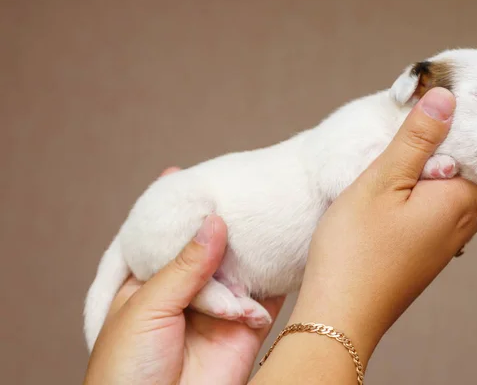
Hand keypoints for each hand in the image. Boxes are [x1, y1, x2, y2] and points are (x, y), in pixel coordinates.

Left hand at [84, 167, 285, 384]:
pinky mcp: (245, 329)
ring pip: (239, 268)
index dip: (174, 211)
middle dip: (222, 222)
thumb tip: (214, 223)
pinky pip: (265, 298)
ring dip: (252, 246)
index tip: (186, 175)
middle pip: (208, 249)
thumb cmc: (127, 371)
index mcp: (149, 283)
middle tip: (240, 188)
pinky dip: (278, 277)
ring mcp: (218, 309)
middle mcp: (186, 292)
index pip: (164, 238)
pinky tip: (286, 250)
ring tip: (267, 211)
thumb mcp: (146, 308)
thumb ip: (184, 267)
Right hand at [287, 88, 476, 362]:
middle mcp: (461, 228)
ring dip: (463, 176)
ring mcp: (444, 247)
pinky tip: (412, 188)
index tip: (470, 114)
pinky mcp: (425, 257)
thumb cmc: (355, 250)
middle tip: (453, 129)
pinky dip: (444, 195)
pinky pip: (451, 219)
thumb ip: (416, 140)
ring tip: (431, 152)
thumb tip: (446, 98)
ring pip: (473, 204)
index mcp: (460, 205)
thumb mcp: (381, 182)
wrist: (339, 314)